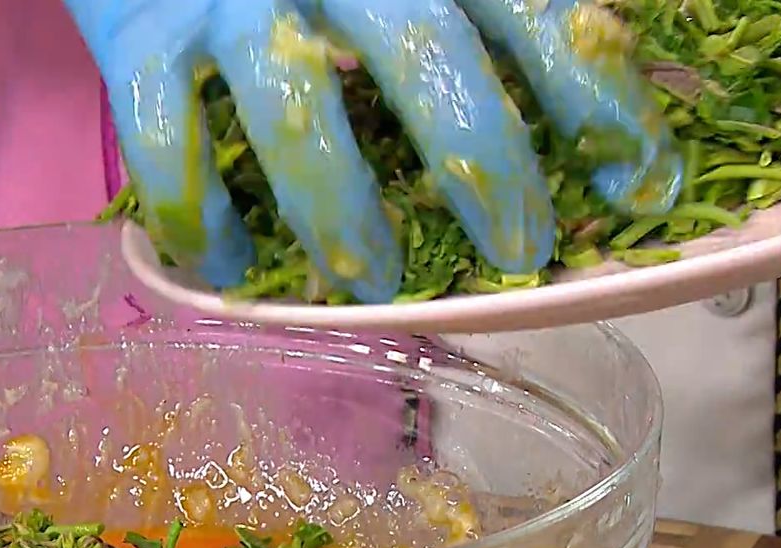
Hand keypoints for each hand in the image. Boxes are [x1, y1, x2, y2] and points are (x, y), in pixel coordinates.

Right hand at [65, 0, 682, 302]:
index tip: (640, 181)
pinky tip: (225, 267)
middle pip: (426, 51)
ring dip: (342, 212)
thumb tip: (593, 147)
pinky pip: (167, 138)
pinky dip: (199, 214)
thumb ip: (482, 35)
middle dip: (484, 163)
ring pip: (294, 107)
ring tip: (374, 287)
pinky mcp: (140, 39)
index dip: (594, 95)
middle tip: (519, 248)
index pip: (531, 7)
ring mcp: (232, 1)